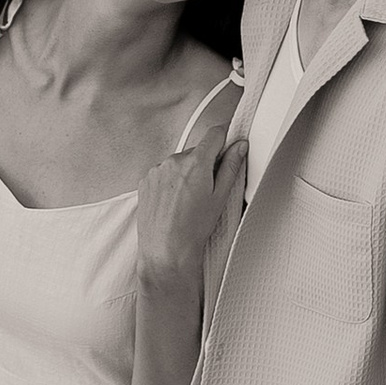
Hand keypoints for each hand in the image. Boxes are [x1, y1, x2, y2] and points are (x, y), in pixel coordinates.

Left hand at [137, 77, 242, 283]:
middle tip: (208, 189)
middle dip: (204, 164)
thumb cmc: (194, 228)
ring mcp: (156, 170)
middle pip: (196, 151)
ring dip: (186, 173)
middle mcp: (173, 161)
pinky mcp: (145, 181)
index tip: (227, 148)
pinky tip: (174, 203)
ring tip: (188, 201)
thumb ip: (230, 167)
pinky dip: (170, 183)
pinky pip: (163, 173)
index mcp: (195, 163)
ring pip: (179, 163)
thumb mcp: (220, 197)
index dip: (224, 139)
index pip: (214, 134)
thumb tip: (240, 146)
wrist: (165, 250)